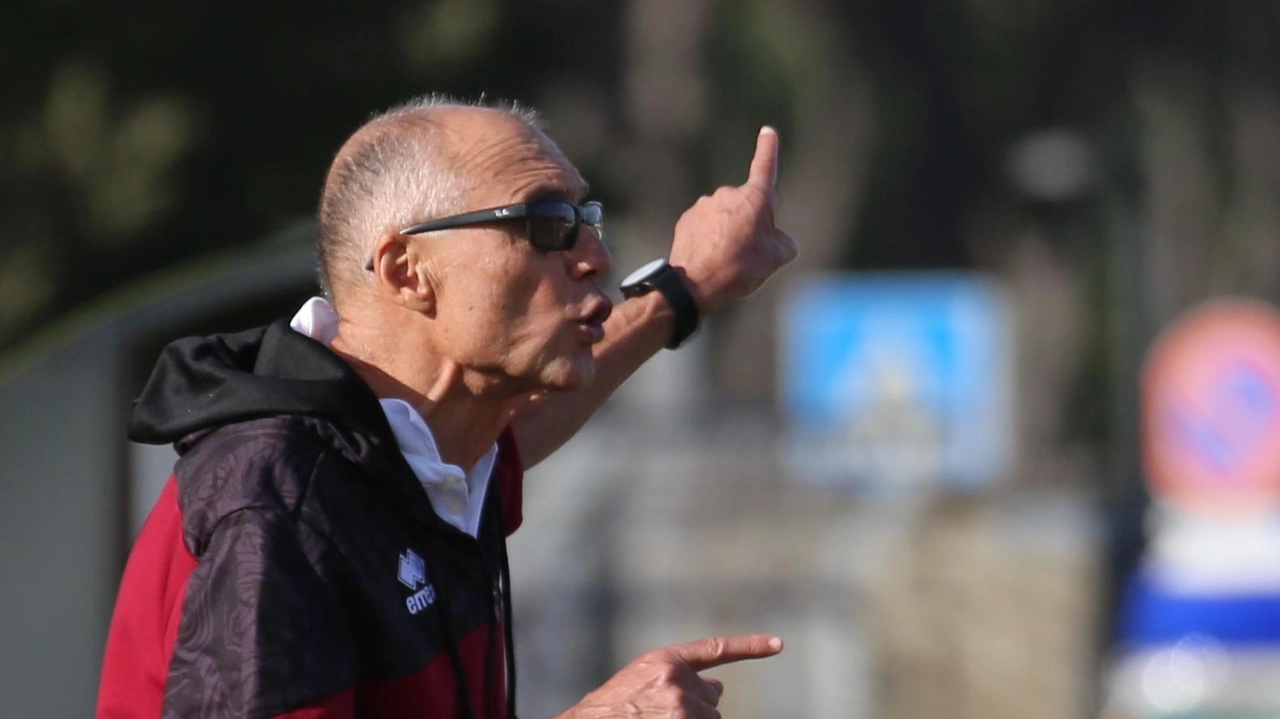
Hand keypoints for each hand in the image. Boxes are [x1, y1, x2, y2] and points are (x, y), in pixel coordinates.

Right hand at [557, 634, 783, 718]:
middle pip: (712, 698)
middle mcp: (677, 679)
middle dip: (696, 707)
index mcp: (666, 660)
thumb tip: (721, 687)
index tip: (779, 643)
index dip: (751, 646)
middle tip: (661, 712)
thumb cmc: (616, 704)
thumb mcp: (644, 678)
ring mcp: (681, 706)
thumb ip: (680, 676)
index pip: (716, 649)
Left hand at [668, 127, 797, 314]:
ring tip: (727, 259)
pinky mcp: (687, 219)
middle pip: (746, 208)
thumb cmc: (740, 267)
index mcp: (755, 198)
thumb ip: (784, 242)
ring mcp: (705, 205)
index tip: (767, 132)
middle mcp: (728, 194)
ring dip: (728, 233)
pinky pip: (705, 226)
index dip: (768, 149)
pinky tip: (709, 258)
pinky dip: (709, 239)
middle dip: (749, 225)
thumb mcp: (776, 258)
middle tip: (749, 253)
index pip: (765, 166)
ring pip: (724, 218)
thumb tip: (779, 239)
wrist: (695, 283)